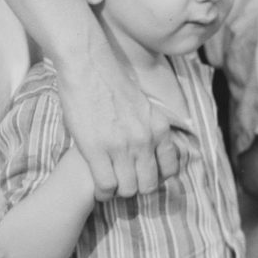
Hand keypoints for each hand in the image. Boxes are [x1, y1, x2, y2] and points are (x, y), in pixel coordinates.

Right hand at [56, 26, 177, 199]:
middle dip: (136, 188)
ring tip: (109, 185)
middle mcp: (145, 140)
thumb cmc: (110, 81)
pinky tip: (97, 186)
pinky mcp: (96, 150)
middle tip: (123, 182)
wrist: (87, 65)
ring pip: (127, 189)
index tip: (143, 175)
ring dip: (118, 191)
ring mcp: (121, 146)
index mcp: (159, 128)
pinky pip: (106, 185)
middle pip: (148, 185)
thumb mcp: (143, 105)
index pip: (170, 170)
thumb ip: (150, 127)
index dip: (156, 178)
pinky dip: (102, 191)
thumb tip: (153, 144)